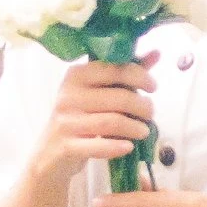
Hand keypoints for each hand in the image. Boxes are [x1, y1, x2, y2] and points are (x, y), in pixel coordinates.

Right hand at [30, 50, 158, 183]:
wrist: (50, 153)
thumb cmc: (79, 117)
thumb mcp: (97, 92)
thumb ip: (124, 74)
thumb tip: (156, 54)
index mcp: (77, 75)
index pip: (114, 68)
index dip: (139, 76)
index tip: (153, 87)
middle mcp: (69, 95)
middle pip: (118, 97)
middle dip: (142, 106)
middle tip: (150, 113)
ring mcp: (66, 121)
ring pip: (112, 122)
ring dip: (134, 127)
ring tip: (144, 131)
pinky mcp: (67, 145)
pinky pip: (98, 146)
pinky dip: (117, 146)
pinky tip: (129, 146)